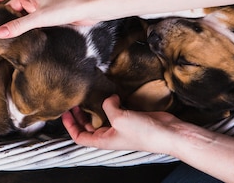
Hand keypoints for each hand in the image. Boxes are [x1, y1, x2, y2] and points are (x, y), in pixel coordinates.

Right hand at [0, 0, 98, 37]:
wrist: (91, 7)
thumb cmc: (67, 6)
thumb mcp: (40, 18)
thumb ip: (19, 26)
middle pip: (11, 2)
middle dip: (3, 14)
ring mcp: (42, 4)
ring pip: (23, 11)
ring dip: (15, 20)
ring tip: (8, 35)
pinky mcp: (50, 12)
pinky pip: (33, 17)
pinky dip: (27, 24)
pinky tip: (26, 35)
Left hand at [62, 95, 183, 153]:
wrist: (168, 133)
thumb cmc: (144, 133)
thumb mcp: (119, 118)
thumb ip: (107, 106)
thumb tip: (108, 98)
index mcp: (104, 140)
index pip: (80, 136)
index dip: (70, 126)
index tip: (64, 112)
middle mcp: (110, 135)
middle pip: (88, 126)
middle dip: (79, 115)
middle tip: (74, 100)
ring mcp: (120, 127)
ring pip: (101, 117)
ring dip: (94, 107)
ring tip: (88, 94)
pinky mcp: (130, 118)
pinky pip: (115, 110)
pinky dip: (110, 103)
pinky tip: (110, 93)